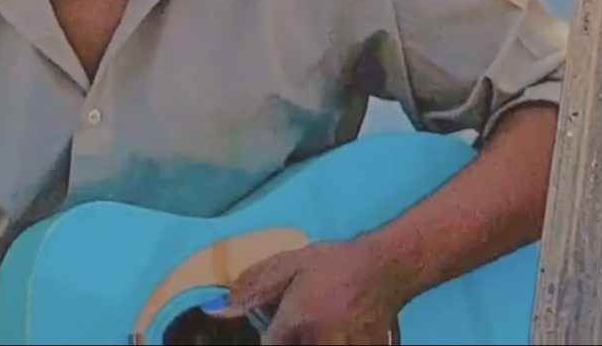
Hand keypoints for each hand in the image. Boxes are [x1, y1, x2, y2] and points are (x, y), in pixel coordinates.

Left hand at [214, 239, 411, 344]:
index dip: (272, 338)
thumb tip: (216, 309)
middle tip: (306, 321)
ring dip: (315, 339)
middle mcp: (320, 341)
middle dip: (296, 337)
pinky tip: (340, 330)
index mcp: (297, 322)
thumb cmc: (334, 264)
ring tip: (323, 322)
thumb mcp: (290, 265)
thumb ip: (253, 288)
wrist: (386, 267)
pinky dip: (336, 341)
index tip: (281, 328)